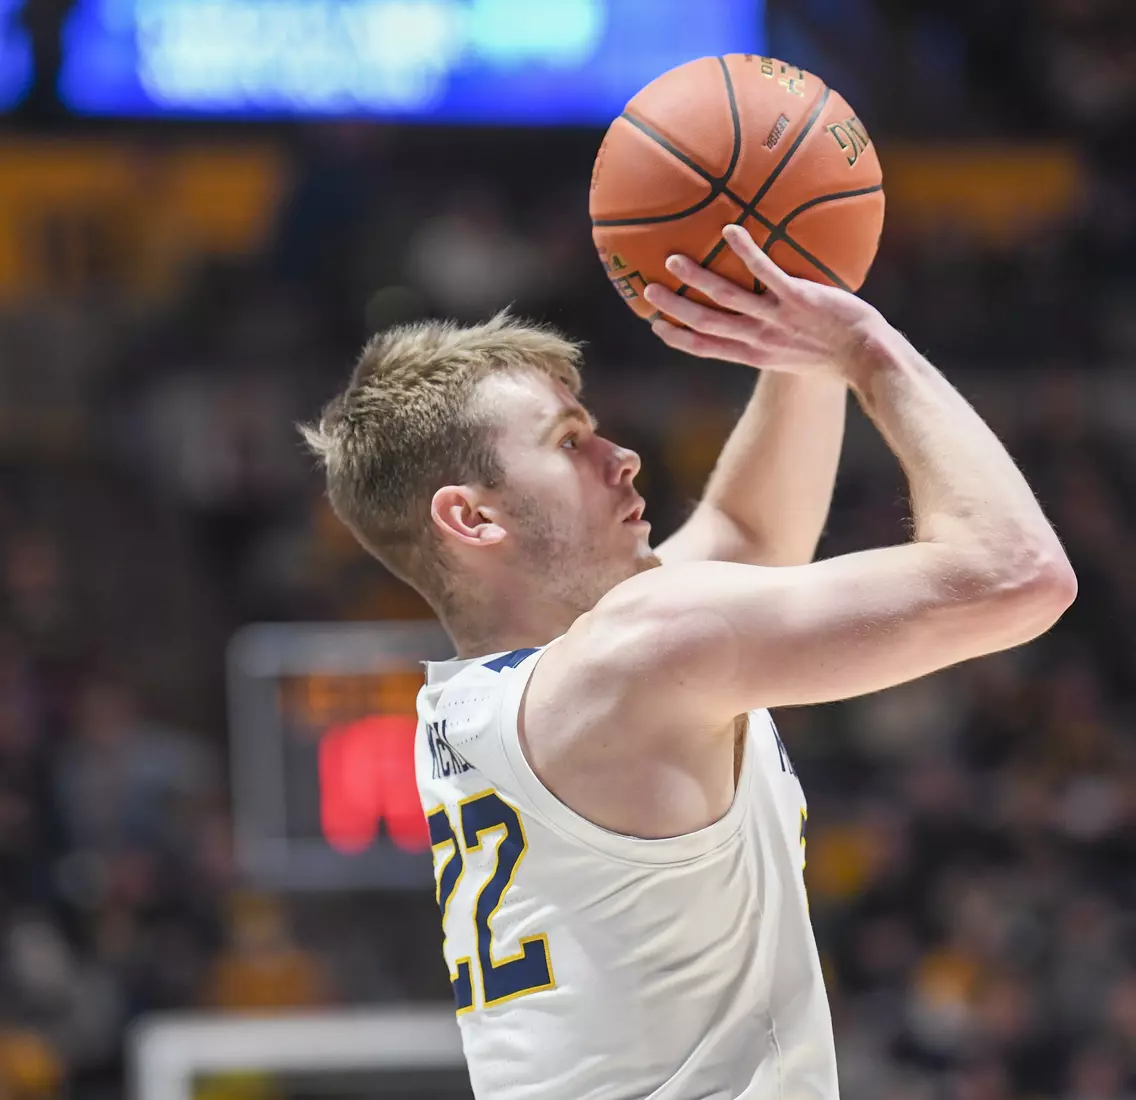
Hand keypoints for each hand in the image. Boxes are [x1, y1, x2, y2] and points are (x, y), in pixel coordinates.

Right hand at [643, 225, 884, 383]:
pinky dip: (745, 253)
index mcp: (755, 354)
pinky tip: (729, 230)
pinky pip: (766, 273)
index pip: (707, 347)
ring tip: (673, 260)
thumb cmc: (840, 352)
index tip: (656, 326)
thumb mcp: (799, 352)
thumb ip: (779, 334)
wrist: (868, 356)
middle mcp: (759, 339)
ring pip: (726, 298)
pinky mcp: (798, 299)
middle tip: (647, 290)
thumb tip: (772, 312)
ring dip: (697, 279)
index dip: (679, 338)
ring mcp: (776, 319)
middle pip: (705, 323)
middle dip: (674, 309)